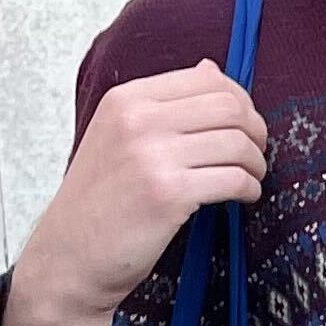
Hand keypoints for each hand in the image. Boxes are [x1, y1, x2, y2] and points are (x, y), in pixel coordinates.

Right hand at [0, 64, 268, 325]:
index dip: (240, 101)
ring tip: (248, 179)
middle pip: (230, 106)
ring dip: (256, 163)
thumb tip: (212, 68)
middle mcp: (138, 120)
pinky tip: (243, 197)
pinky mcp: (169, 193)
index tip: (244, 125)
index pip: (207, 79)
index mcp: (126, 100)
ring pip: (238, 142)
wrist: (69, 257)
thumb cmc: (98, 203)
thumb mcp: (118, 137)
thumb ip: (164, 104)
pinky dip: (250, 188)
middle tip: (254, 155)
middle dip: (255, 131)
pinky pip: (234, 179)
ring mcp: (152, 155)